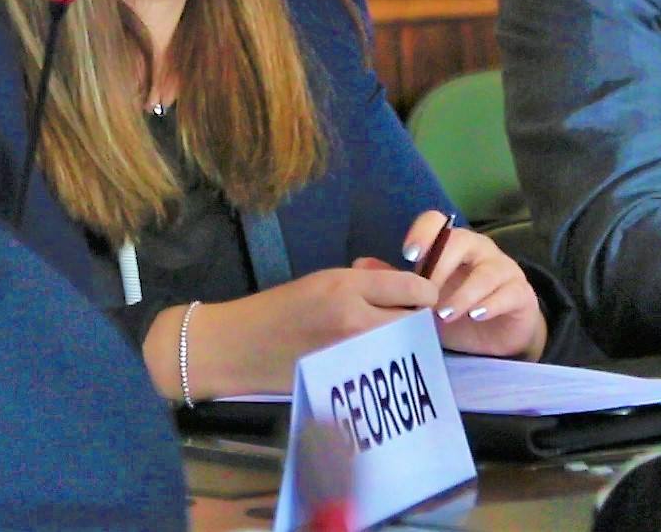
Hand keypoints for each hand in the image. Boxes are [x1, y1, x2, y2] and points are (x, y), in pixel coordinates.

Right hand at [143, 266, 437, 398]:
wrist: (237, 347)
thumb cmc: (275, 309)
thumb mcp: (318, 281)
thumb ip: (360, 282)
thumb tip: (399, 286)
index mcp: (345, 285)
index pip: (411, 286)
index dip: (423, 291)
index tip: (419, 296)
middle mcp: (356, 317)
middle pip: (416, 320)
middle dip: (417, 319)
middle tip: (407, 322)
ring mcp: (354, 352)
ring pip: (406, 347)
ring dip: (406, 344)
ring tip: (394, 344)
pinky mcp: (348, 379)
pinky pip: (387, 370)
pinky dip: (389, 366)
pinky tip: (379, 366)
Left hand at [380, 210, 546, 360]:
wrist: (499, 335)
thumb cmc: (457, 309)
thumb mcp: (422, 299)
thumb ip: (394, 281)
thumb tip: (359, 265)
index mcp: (452, 245)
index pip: (437, 222)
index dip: (423, 233)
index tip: (409, 254)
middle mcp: (479, 250)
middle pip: (461, 242)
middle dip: (440, 267)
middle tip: (425, 294)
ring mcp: (503, 270)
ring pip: (486, 272)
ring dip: (463, 294)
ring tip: (444, 314)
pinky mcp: (521, 293)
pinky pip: (508, 293)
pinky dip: (490, 304)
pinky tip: (475, 315)